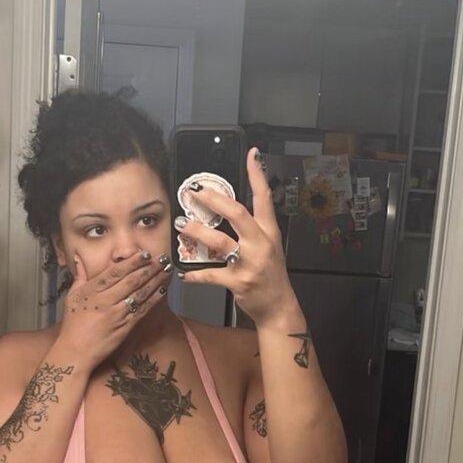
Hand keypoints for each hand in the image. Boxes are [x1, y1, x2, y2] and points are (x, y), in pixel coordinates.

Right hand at [56, 250, 170, 369]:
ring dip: (155, 280)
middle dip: (149, 268)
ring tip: (167, 270)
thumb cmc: (73, 325)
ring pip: (139, 293)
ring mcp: (116, 314)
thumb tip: (78, 258)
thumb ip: (79, 276)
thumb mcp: (72, 297)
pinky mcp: (124, 327)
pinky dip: (153, 299)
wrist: (75, 351)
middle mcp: (105, 300)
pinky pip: (142, 310)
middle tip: (162, 259)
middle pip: (131, 280)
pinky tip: (163, 290)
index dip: (132, 262)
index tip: (144, 254)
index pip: (115, 272)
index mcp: (92, 290)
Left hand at [174, 149, 296, 327]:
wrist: (279, 307)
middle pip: (237, 214)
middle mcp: (260, 244)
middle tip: (195, 193)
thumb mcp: (269, 247)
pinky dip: (195, 275)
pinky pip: (211, 275)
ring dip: (198, 232)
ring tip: (183, 225)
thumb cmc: (271, 276)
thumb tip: (229, 211)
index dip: (257, 175)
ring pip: (220, 242)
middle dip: (214, 200)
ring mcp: (249, 263)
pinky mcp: (238, 282)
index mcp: (268, 232)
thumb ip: (253, 229)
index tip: (251, 155)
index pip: (264, 198)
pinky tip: (184, 274)